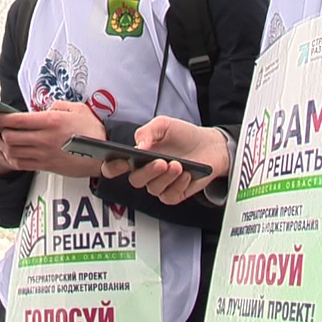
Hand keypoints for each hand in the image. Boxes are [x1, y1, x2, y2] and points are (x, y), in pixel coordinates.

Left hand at [0, 101, 106, 177]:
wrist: (104, 154)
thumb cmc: (92, 130)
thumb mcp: (77, 108)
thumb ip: (56, 106)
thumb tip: (43, 109)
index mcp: (51, 122)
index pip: (16, 120)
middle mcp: (45, 139)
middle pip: (9, 137)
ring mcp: (45, 154)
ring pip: (12, 152)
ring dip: (4, 146)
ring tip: (3, 139)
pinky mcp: (47, 166)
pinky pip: (21, 164)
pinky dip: (12, 158)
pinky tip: (13, 151)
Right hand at [100, 116, 231, 204]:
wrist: (209, 145)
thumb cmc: (182, 135)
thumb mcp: (164, 125)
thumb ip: (148, 131)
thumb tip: (138, 146)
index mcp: (136, 157)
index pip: (114, 167)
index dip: (112, 167)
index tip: (121, 161)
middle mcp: (145, 173)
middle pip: (135, 180)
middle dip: (147, 172)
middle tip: (161, 162)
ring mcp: (159, 185)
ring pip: (153, 189)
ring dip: (165, 178)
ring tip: (177, 165)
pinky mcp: (174, 194)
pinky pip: (169, 196)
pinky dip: (178, 186)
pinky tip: (186, 174)